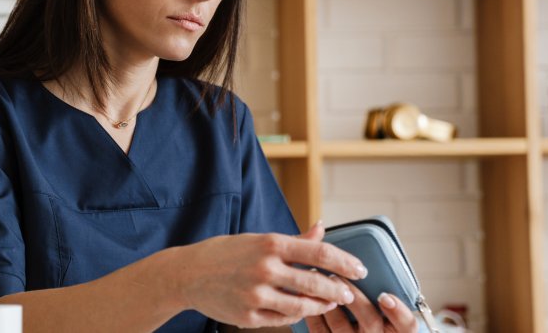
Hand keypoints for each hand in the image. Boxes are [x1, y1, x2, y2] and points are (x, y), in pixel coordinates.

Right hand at [172, 221, 367, 328]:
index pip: (318, 251)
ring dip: (320, 305)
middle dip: (337, 289)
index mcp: (269, 243)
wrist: (187, 274)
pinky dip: (296, 315)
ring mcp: (256, 294)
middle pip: (314, 282)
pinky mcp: (248, 315)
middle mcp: (264, 268)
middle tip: (349, 293)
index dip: (344, 262)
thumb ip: (294, 240)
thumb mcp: (258, 240)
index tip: (360, 269)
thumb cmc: (225, 253)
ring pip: (302, 305)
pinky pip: (283, 319)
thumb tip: (322, 228)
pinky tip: (302, 310)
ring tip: (328, 303)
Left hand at [304, 276, 418, 332]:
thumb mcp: (378, 300)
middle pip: (370, 321)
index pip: (407, 325)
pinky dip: (314, 314)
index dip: (399, 312)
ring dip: (329, 301)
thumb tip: (343, 243)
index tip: (384, 296)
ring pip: (341, 327)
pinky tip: (308, 298)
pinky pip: (321, 332)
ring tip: (319, 281)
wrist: (352, 331)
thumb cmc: (367, 311)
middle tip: (338, 278)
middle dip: (354, 298)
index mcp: (395, 328)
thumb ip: (371, 277)